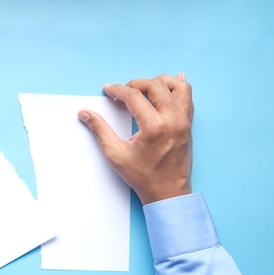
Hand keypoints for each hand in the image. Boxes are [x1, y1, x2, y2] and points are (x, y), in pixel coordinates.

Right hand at [78, 73, 193, 204]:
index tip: (108, 90)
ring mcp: (184, 122)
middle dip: (135, 84)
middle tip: (123, 91)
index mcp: (154, 127)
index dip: (118, 90)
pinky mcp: (188, 125)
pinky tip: (171, 83)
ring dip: (160, 82)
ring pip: (177, 87)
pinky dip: (179, 88)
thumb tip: (85, 114)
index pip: (134, 96)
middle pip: (155, 86)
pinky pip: (188, 98)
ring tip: (145, 86)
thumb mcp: (116, 154)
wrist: (167, 192)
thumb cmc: (143, 177)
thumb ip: (100, 130)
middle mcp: (172, 120)